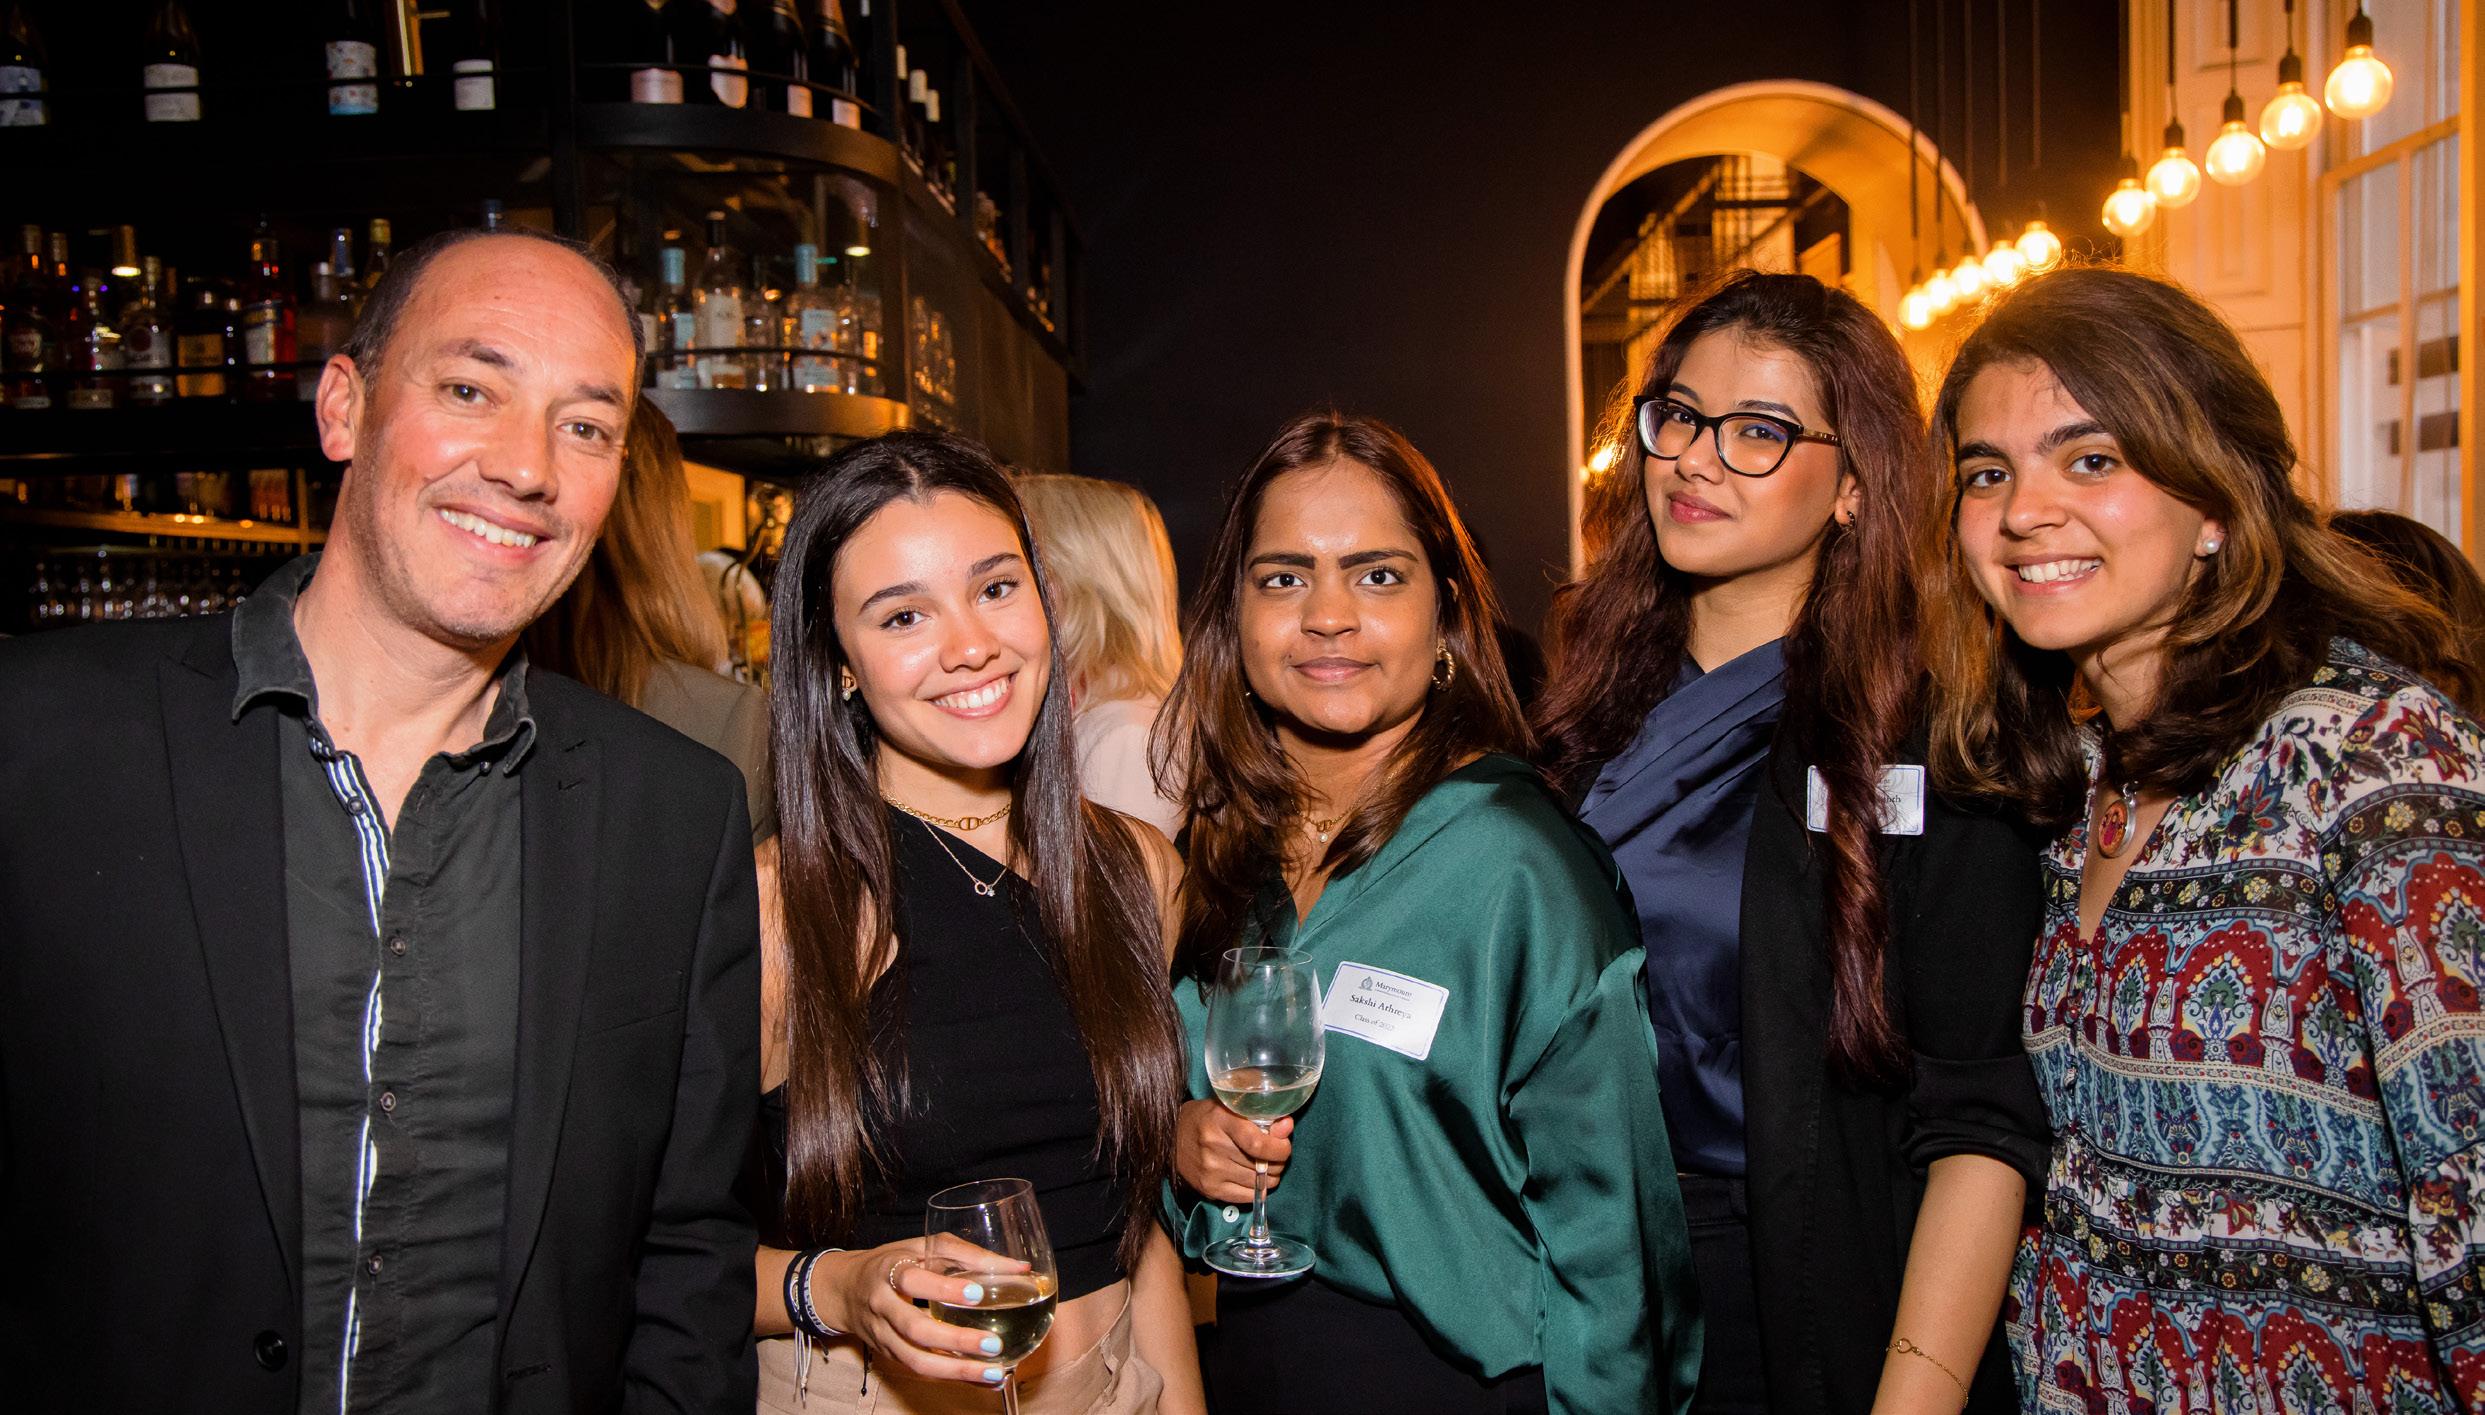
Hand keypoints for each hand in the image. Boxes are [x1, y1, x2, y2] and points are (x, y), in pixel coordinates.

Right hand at [817, 1236, 1030, 1385]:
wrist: (844, 1290)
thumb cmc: (894, 1262)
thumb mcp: (923, 1247)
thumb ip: (967, 1254)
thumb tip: (1019, 1268)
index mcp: (889, 1271)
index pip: (913, 1280)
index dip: (944, 1288)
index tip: (978, 1294)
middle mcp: (882, 1306)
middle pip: (915, 1329)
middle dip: (955, 1341)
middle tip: (993, 1345)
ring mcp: (883, 1336)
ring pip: (916, 1361)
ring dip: (956, 1371)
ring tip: (994, 1373)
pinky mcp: (889, 1356)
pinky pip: (920, 1371)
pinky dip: (952, 1377)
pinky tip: (982, 1378)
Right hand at [1174, 1098, 1292, 1203]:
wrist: (1172, 1137)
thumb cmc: (1207, 1118)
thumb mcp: (1232, 1108)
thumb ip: (1262, 1117)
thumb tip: (1288, 1127)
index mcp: (1221, 1119)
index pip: (1259, 1143)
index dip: (1280, 1148)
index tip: (1284, 1146)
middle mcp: (1214, 1146)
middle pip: (1262, 1165)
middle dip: (1278, 1162)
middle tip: (1275, 1156)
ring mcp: (1210, 1170)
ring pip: (1258, 1182)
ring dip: (1269, 1177)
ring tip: (1264, 1166)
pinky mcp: (1209, 1189)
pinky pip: (1246, 1197)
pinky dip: (1256, 1189)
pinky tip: (1253, 1179)